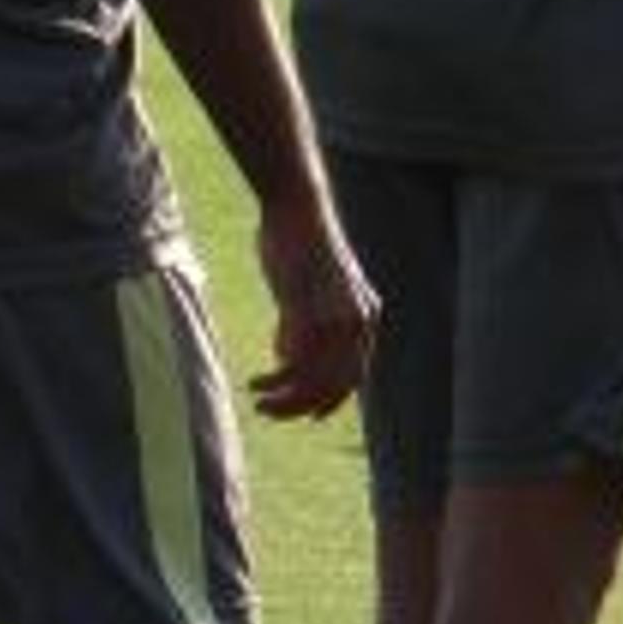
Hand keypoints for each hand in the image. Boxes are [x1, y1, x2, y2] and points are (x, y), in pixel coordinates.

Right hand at [245, 195, 377, 420]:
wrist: (298, 208)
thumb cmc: (299, 243)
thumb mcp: (311, 290)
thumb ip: (305, 323)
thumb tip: (286, 355)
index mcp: (366, 318)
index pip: (354, 375)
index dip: (332, 400)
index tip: (309, 415)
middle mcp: (357, 323)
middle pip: (334, 384)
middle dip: (302, 406)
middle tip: (272, 413)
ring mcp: (332, 318)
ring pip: (313, 379)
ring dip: (285, 399)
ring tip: (259, 404)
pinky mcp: (306, 311)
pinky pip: (293, 362)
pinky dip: (275, 380)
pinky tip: (256, 383)